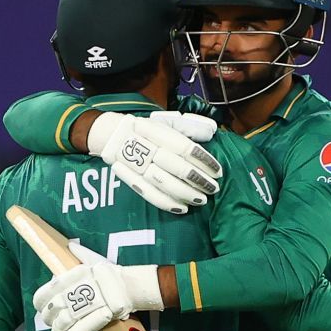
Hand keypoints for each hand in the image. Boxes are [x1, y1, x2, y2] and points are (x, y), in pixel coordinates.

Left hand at [31, 245, 164, 330]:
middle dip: (48, 318)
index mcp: (77, 273)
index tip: (40, 307)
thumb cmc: (113, 274)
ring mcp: (91, 303)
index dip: (40, 301)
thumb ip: (82, 255)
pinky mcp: (101, 317)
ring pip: (64, 322)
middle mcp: (80, 287)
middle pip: (54, 307)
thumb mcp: (96, 261)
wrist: (132, 285)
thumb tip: (72, 246)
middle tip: (51, 323)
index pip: (49, 289)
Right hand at [85, 112, 221, 214]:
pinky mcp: (132, 181)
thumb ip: (190, 126)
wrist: (113, 136)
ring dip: (185, 194)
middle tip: (213, 188)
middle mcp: (146, 149)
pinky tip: (183, 209)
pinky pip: (150, 196)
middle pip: (175, 167)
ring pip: (164, 183)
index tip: (217, 171)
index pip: (183, 147)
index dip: (203, 160)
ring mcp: (137, 167)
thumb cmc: (148, 130)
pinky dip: (167, 204)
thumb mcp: (168, 121)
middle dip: (198, 180)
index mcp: (157, 132)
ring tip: (202, 199)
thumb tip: (212, 131)